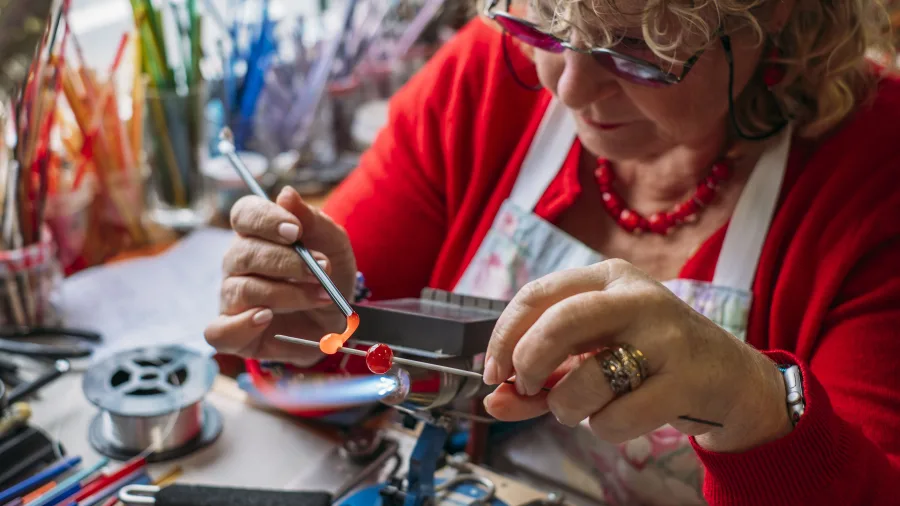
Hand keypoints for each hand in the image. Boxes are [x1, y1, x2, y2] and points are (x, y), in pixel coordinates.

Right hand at [204, 186, 356, 365]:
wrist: (341, 319)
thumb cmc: (331, 275)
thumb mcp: (334, 244)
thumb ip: (313, 220)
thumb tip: (286, 194)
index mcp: (258, 234)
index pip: (244, 214)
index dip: (266, 219)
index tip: (295, 231)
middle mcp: (238, 264)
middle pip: (243, 253)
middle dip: (287, 262)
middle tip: (320, 270)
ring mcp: (233, 299)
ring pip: (242, 289)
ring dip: (287, 294)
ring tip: (321, 296)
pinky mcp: (234, 333)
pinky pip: (218, 331)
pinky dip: (241, 325)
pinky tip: (266, 318)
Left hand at [482, 259, 791, 452]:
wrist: (730, 378)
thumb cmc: (648, 361)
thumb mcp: (592, 355)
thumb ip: (540, 377)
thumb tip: (493, 401)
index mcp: (607, 278)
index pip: (536, 294)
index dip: (503, 336)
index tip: (492, 372)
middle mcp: (637, 297)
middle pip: (558, 323)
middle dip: (529, 363)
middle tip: (528, 388)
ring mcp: (665, 337)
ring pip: (585, 380)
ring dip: (569, 408)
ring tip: (586, 407)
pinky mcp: (686, 380)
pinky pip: (615, 419)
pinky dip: (604, 428)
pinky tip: (622, 416)